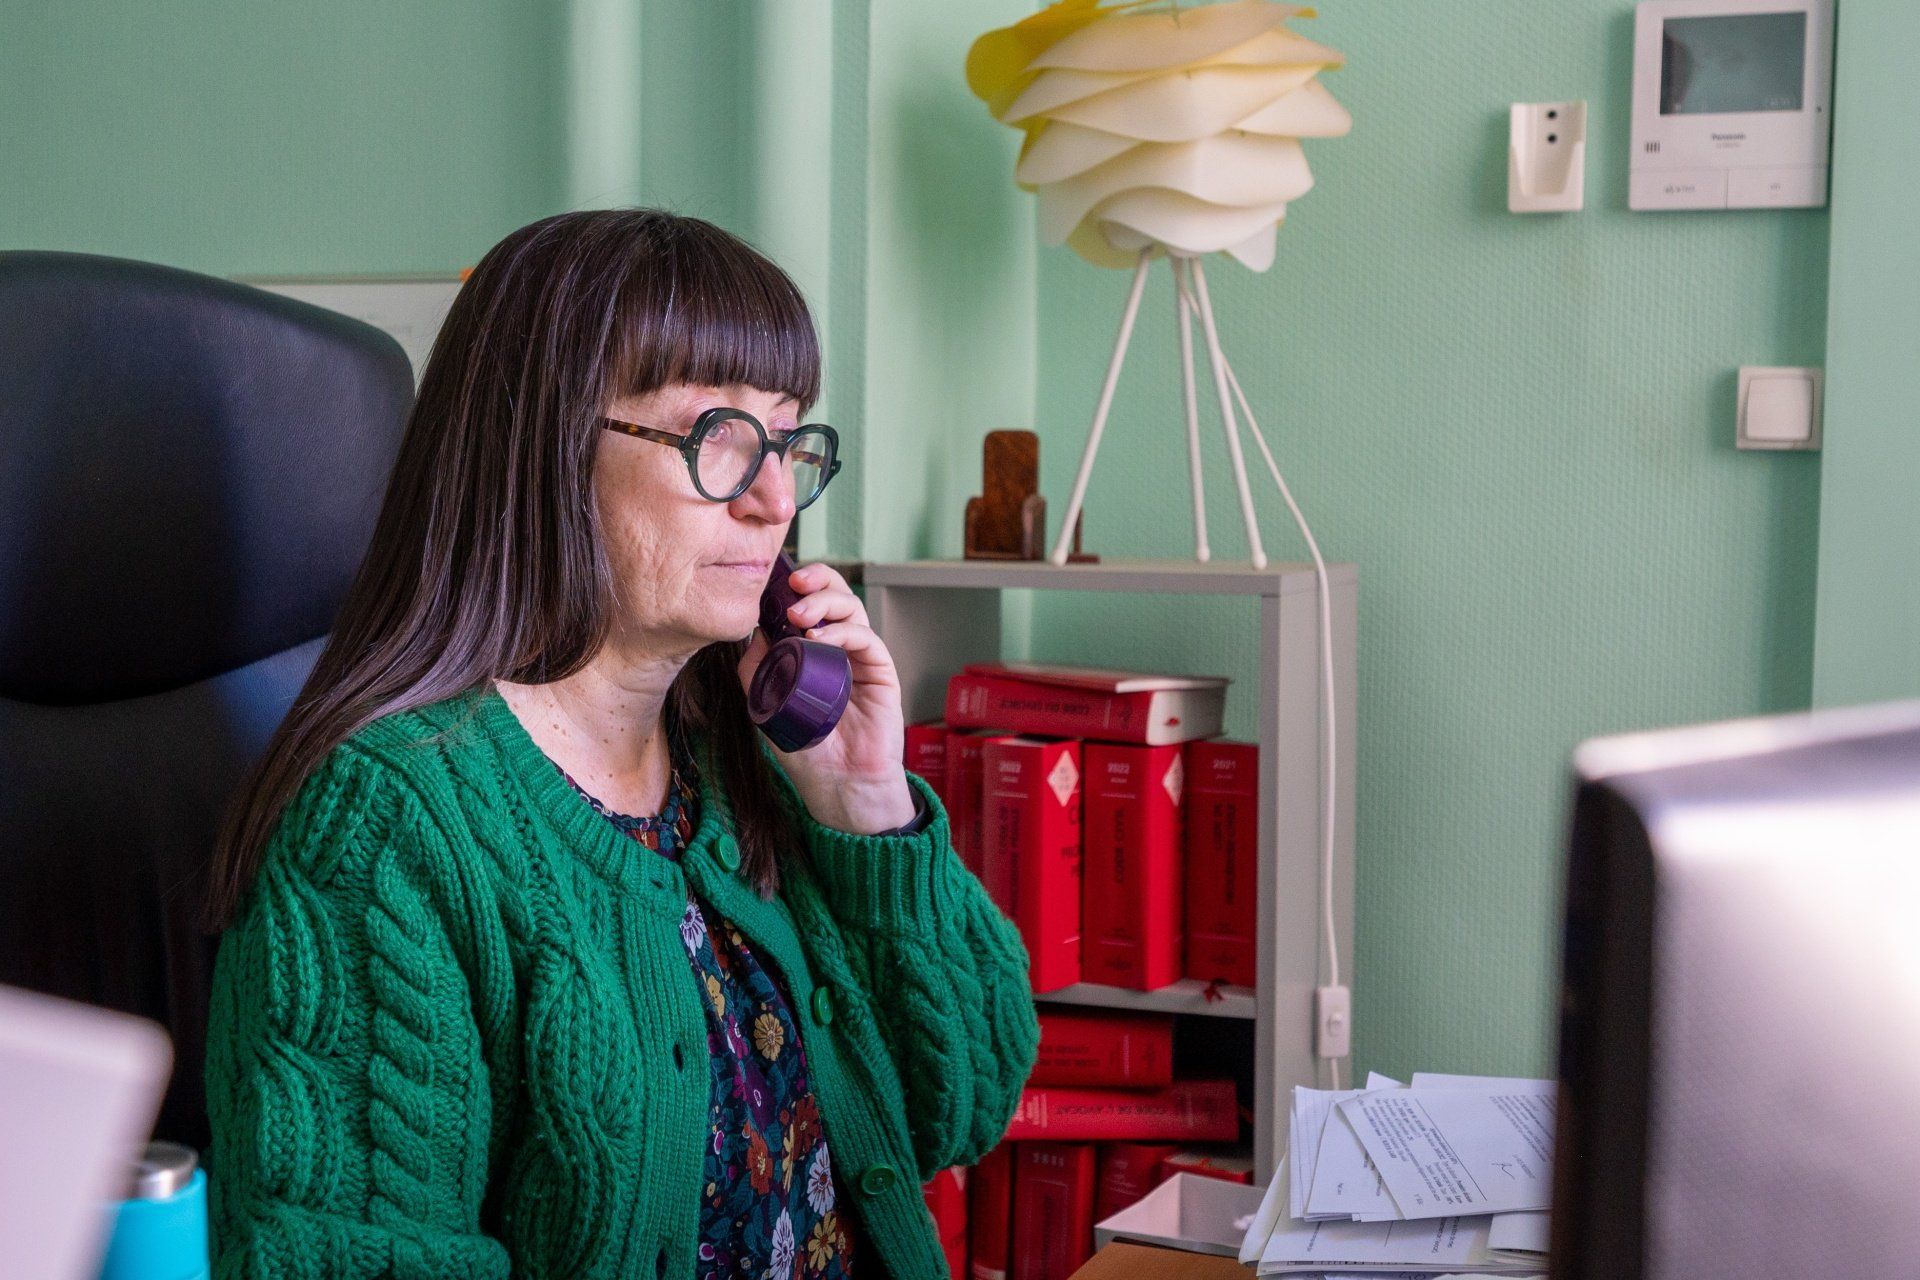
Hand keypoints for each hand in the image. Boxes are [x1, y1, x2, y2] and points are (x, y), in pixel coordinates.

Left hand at [735, 561, 916, 834]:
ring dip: (825, 602)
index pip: (809, 603)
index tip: (773, 582)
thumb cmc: (808, 749)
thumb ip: (757, 669)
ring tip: (799, 616)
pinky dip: (843, 631)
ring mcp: (861, 657)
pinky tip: (821, 639)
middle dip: (816, 580)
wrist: (839, 785)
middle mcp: (840, 647)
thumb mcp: (767, 705)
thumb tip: (752, 631)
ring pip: (852, 608)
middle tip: (793, 586)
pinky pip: (867, 638)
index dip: (796, 586)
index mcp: (815, 650)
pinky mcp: (881, 671)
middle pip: (835, 594)